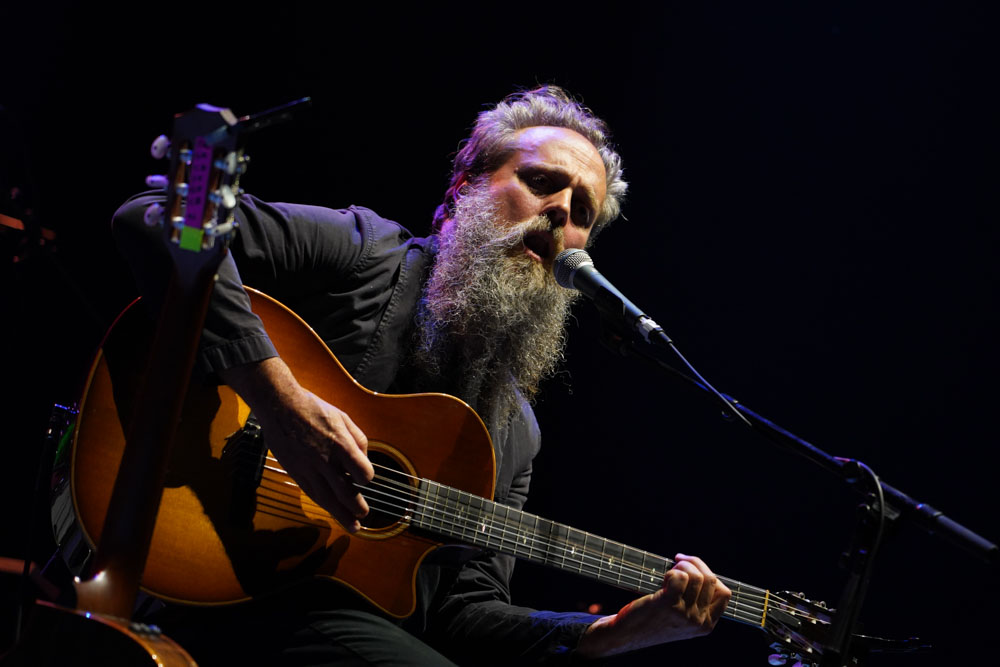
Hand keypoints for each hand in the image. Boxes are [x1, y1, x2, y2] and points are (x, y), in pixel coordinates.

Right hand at [220, 357, 374, 531]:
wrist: (280, 406)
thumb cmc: (314, 408)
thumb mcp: (343, 417)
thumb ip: (358, 438)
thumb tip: (364, 457)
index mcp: (341, 444)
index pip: (362, 472)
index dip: (367, 478)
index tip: (365, 478)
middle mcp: (326, 460)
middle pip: (345, 492)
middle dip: (357, 507)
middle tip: (364, 516)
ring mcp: (308, 468)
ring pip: (327, 498)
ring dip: (341, 515)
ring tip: (352, 526)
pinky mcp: (295, 471)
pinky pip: (311, 493)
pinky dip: (323, 504)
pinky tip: (331, 511)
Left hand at [576, 553, 730, 658]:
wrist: (627, 635)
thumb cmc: (653, 620)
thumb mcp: (682, 617)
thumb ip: (695, 600)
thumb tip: (700, 569)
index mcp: (706, 625)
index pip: (724, 593)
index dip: (709, 574)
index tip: (693, 568)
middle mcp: (699, 622)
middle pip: (711, 580)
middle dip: (694, 564)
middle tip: (677, 562)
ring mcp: (685, 615)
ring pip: (696, 576)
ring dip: (682, 566)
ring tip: (669, 571)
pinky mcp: (668, 606)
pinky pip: (679, 577)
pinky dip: (672, 571)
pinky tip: (663, 578)